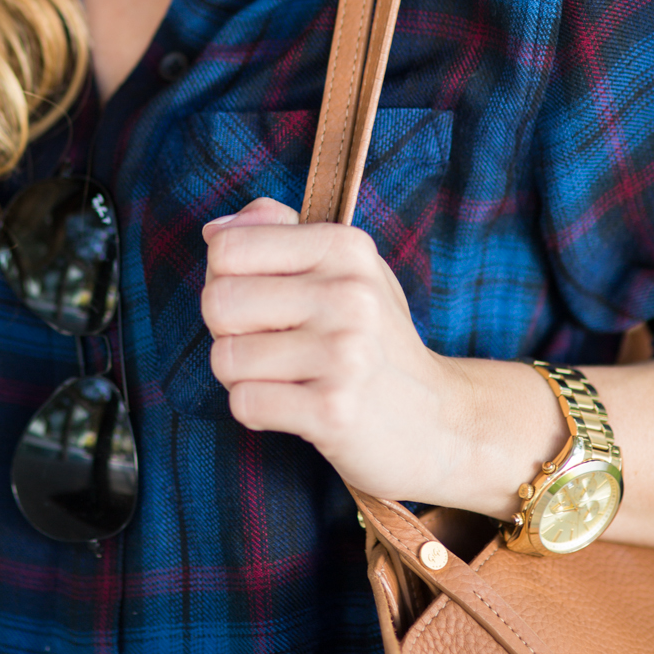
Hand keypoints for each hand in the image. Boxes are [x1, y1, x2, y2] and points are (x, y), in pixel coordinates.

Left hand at [202, 197, 653, 533]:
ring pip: (226, 358)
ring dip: (242, 376)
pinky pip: (245, 404)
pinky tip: (296, 408)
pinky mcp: (335, 411)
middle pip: (218, 301)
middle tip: (268, 344)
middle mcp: (350, 293)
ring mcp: (346, 353)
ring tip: (287, 377)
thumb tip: (214, 230)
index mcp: (346, 247)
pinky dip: (257, 411)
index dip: (225, 277)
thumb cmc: (373, 339)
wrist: (439, 423)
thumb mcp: (343, 269)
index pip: (226, 246)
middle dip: (226, 330)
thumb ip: (279, 233)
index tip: (261, 299)